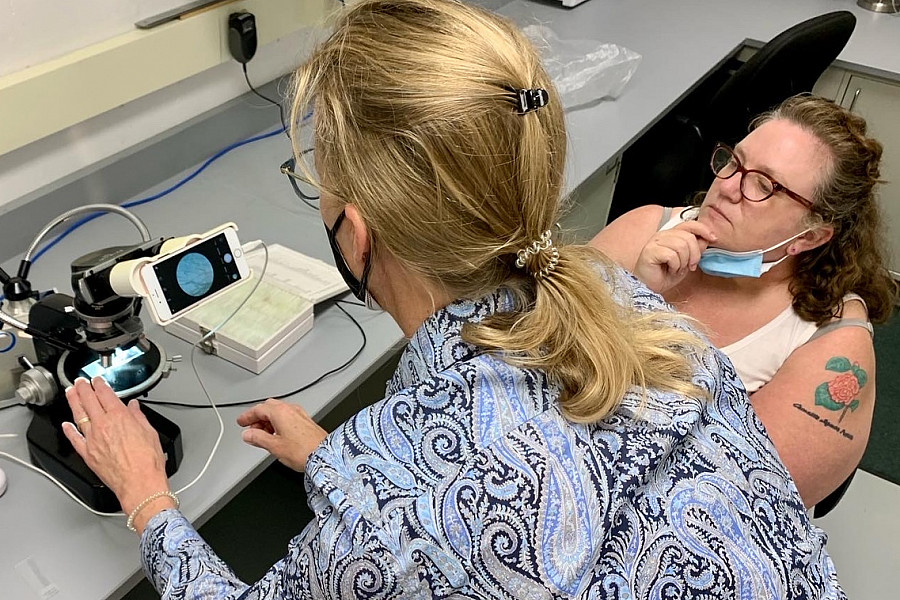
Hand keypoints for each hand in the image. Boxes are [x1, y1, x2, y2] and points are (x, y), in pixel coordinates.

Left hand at [63, 377, 172, 522]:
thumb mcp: (150, 433)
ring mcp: (92, 440)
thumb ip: (139, 417)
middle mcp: (103, 426)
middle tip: (79, 382)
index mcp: (119, 417)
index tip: (96, 381)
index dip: (99, 385)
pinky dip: (69, 430)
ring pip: (79, 416)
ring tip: (70, 393)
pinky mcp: (87, 454)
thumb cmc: (148, 462)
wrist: (140, 483)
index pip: (105, 394)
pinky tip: (66, 425)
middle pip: (89, 401)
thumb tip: (134, 408)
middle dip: (83, 389)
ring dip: (74, 402)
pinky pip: (74, 439)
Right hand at [237, 399, 327, 471]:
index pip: (258, 409)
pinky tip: (277, 435)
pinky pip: (288, 417)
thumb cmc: (304, 450)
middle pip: (269, 407)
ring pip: (279, 412)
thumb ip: (258, 438)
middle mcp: (291, 410)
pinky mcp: (306, 421)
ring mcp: (300, 414)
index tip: (241, 422)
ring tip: (262, 435)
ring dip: (268, 421)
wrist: (325, 455)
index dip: (247, 416)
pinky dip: (279, 423)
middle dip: (258, 417)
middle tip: (251, 429)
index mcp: (281, 412)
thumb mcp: (274, 446)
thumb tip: (248, 435)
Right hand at [633, 220, 716, 291]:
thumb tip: (706, 239)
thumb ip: (696, 249)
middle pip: (688, 237)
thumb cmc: (665, 274)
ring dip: (683, 262)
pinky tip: (670, 270)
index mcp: (671, 234)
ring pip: (681, 246)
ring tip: (677, 269)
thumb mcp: (687, 261)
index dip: (703, 229)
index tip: (713, 239)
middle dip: (694, 254)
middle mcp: (663, 235)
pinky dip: (675, 266)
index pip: (690, 224)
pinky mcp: (650, 251)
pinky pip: (672, 255)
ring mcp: (655, 242)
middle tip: (690, 266)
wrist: (649, 287)